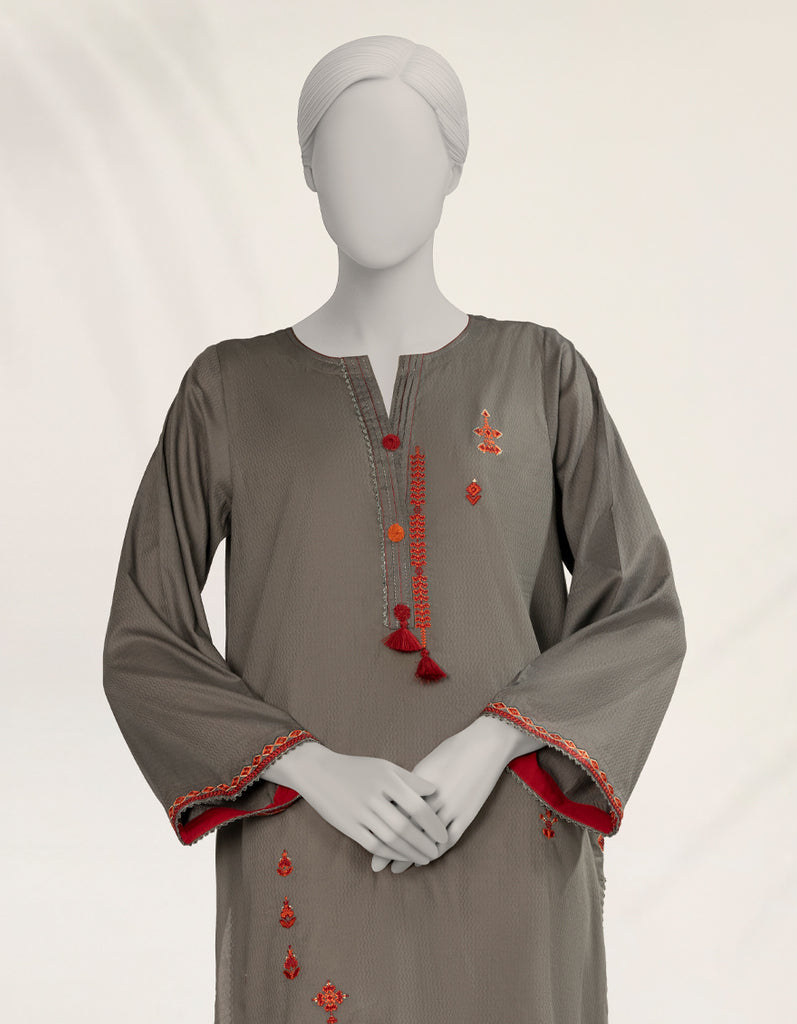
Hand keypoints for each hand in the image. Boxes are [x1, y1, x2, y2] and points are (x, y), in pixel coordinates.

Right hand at [286, 744, 448, 862]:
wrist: (318, 772)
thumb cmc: (356, 768)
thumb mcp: (384, 766)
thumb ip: (410, 779)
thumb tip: (435, 791)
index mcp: (386, 779)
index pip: (416, 805)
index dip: (432, 823)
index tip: (444, 834)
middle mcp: (373, 797)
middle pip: (405, 826)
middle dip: (424, 842)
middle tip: (438, 851)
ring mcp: (359, 813)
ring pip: (391, 839)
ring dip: (411, 852)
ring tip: (426, 858)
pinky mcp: (348, 827)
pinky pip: (374, 845)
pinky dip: (391, 853)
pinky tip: (403, 858)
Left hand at [370, 722, 511, 873]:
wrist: (485, 746)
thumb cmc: (454, 750)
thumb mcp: (428, 763)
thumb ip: (411, 783)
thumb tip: (393, 799)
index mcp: (419, 782)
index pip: (396, 810)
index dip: (381, 827)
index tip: (368, 840)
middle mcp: (434, 797)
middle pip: (408, 827)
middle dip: (391, 848)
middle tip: (376, 865)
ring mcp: (451, 807)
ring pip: (427, 838)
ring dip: (412, 855)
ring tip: (396, 869)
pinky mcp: (467, 814)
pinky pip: (450, 839)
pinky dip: (437, 851)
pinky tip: (425, 860)